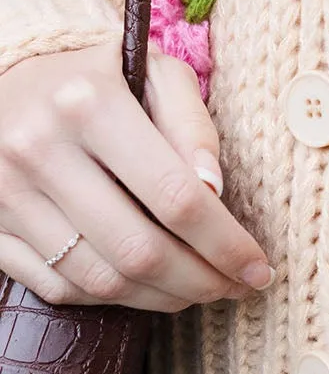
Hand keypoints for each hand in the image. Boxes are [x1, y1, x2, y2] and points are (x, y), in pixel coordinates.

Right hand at [0, 43, 274, 310]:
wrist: (8, 73)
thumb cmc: (99, 76)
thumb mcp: (156, 74)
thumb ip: (193, 125)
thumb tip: (214, 191)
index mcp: (89, 104)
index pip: (175, 196)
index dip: (225, 244)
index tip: (259, 269)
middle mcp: (39, 150)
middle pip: (137, 250)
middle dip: (200, 282)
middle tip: (234, 288)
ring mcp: (5, 193)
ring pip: (98, 280)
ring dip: (160, 298)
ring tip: (196, 290)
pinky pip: (56, 286)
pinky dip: (108, 299)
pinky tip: (142, 286)